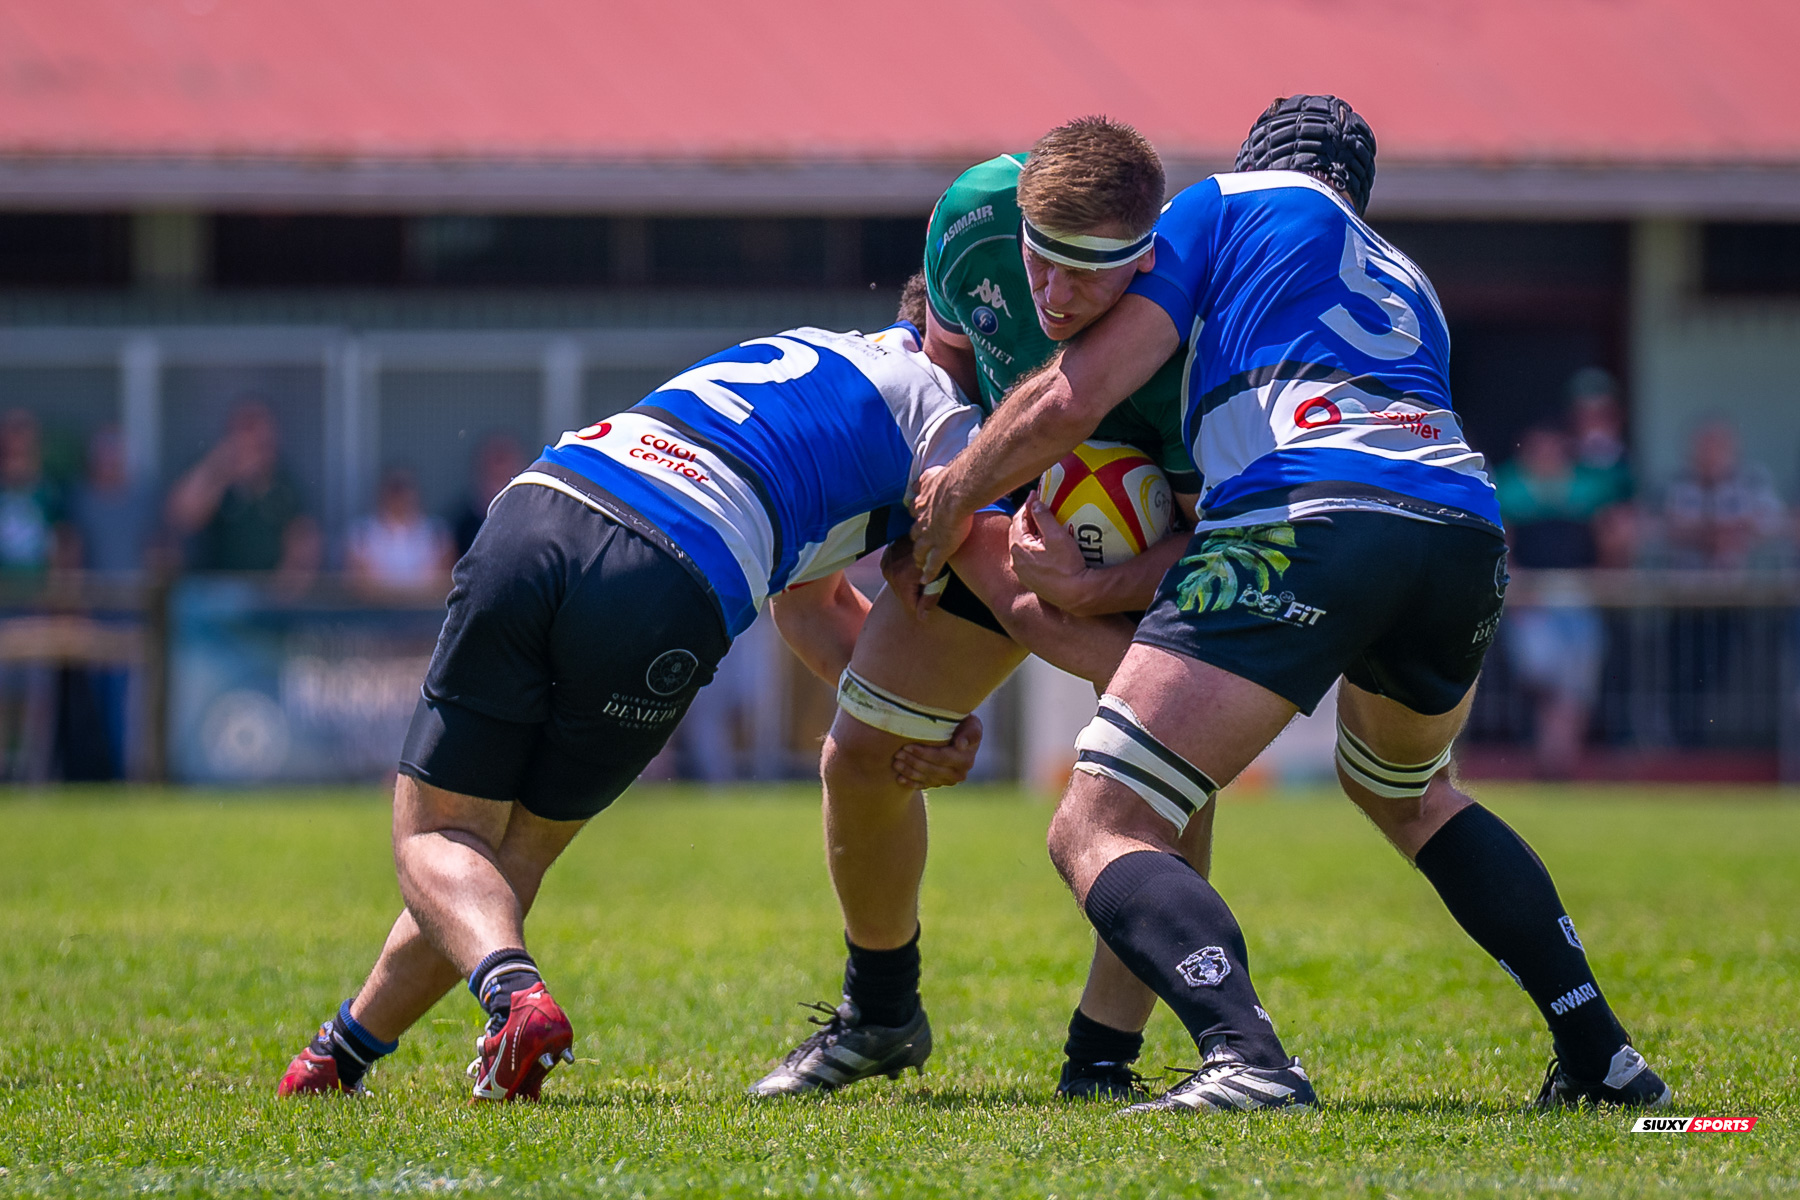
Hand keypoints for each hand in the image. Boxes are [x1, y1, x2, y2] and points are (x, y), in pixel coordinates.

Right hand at [881, 536, 931, 618]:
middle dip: (913, 592)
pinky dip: (902, 570)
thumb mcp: (938, 580)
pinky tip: (913, 565)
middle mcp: (890, 570)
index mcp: (902, 579)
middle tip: (927, 581)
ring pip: (897, 581)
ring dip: (907, 581)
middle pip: (901, 593)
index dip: (921, 603)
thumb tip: (922, 618)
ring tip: (920, 572)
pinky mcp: (886, 554)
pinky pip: (894, 570)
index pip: (909, 603)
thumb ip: (929, 600)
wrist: (937, 533)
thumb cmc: (941, 558)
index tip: (931, 593)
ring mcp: (886, 561)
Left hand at [891, 713, 982, 788]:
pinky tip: (899, 779)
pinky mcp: (940, 783)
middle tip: (897, 754)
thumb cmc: (965, 724)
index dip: (922, 753)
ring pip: (926, 778)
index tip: (906, 746)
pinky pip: (924, 785)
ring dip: (909, 772)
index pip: (941, 758)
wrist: (962, 734)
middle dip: (913, 762)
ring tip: (896, 763)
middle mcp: (959, 774)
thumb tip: (960, 745)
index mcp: (965, 760)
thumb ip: (970, 733)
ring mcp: (949, 781)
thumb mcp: (972, 725)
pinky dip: (911, 783)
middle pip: (931, 769)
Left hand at [909, 466, 972, 610]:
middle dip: (916, 538)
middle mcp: (922, 522)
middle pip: (914, 533)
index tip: (920, 517)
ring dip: (919, 557)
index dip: (918, 515)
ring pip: (920, 550)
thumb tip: (925, 474)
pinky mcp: (941, 548)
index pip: (915, 511)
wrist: (956, 492)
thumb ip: (927, 477)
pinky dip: (929, 572)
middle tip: (918, 543)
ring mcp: (930, 537)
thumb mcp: (932, 474)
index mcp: (921, 504)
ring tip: (919, 563)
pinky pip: (933, 564)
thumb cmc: (948, 480)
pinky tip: (925, 579)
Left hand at [1010, 497, 1093, 611]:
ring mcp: (1022, 572)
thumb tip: (1035, 503)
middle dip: (1026, 518)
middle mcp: (1015, 560)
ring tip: (1041, 524)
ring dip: (1029, 533)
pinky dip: (1032, 547)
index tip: (1036, 495)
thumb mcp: (1057, 536)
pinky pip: (1027, 558)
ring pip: (1021, 546)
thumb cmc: (1067, 565)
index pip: (1018, 519)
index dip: (1027, 505)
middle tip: (1038, 507)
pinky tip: (1043, 545)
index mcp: (1018, 546)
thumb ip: (1043, 516)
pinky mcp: (1030, 581)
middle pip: (1017, 532)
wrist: (1075, 594)